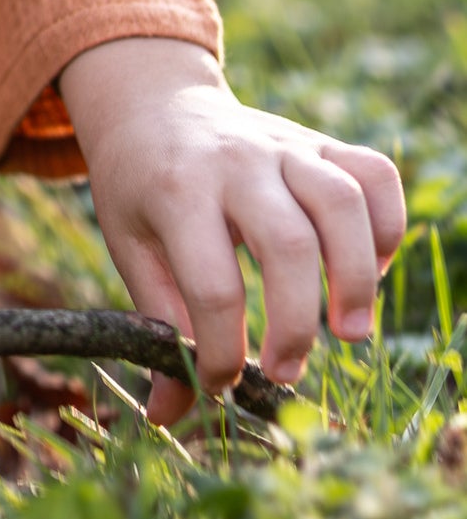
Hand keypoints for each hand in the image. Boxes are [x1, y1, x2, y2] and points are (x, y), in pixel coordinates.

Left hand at [58, 35, 405, 425]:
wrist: (152, 103)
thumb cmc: (140, 187)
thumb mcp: (131, 247)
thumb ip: (156, 325)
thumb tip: (167, 415)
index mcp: (177, 191)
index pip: (212, 284)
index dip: (222, 349)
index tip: (220, 383)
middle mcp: (236, 161)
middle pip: (289, 245)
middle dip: (296, 322)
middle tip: (286, 371)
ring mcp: (284, 146)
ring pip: (342, 204)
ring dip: (357, 277)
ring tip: (350, 332)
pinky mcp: (320, 142)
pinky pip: (374, 174)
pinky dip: (387, 224)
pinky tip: (371, 267)